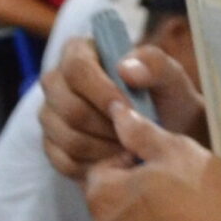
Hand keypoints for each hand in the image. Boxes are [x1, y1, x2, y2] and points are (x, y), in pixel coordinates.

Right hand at [39, 37, 204, 180]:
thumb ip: (154, 65)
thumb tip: (124, 68)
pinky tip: (117, 162)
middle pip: (67, 106)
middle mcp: (56, 82)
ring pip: (66, 137)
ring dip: (104, 148)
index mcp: (79, 53)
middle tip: (134, 134)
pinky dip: (95, 166)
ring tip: (130, 148)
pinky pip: (63, 162)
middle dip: (106, 126)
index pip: (75, 68)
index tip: (128, 109)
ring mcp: (50, 115)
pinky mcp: (51, 146)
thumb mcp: (170, 77)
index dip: (100, 91)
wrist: (162, 133)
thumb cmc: (164, 99)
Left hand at [82, 102, 220, 220]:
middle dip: (134, 201)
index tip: (160, 169)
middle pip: (111, 209)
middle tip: (174, 198)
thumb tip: (116, 114)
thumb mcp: (177, 151)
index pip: (103, 171)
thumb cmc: (207, 201)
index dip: (132, 165)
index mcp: (102, 197)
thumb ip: (140, 132)